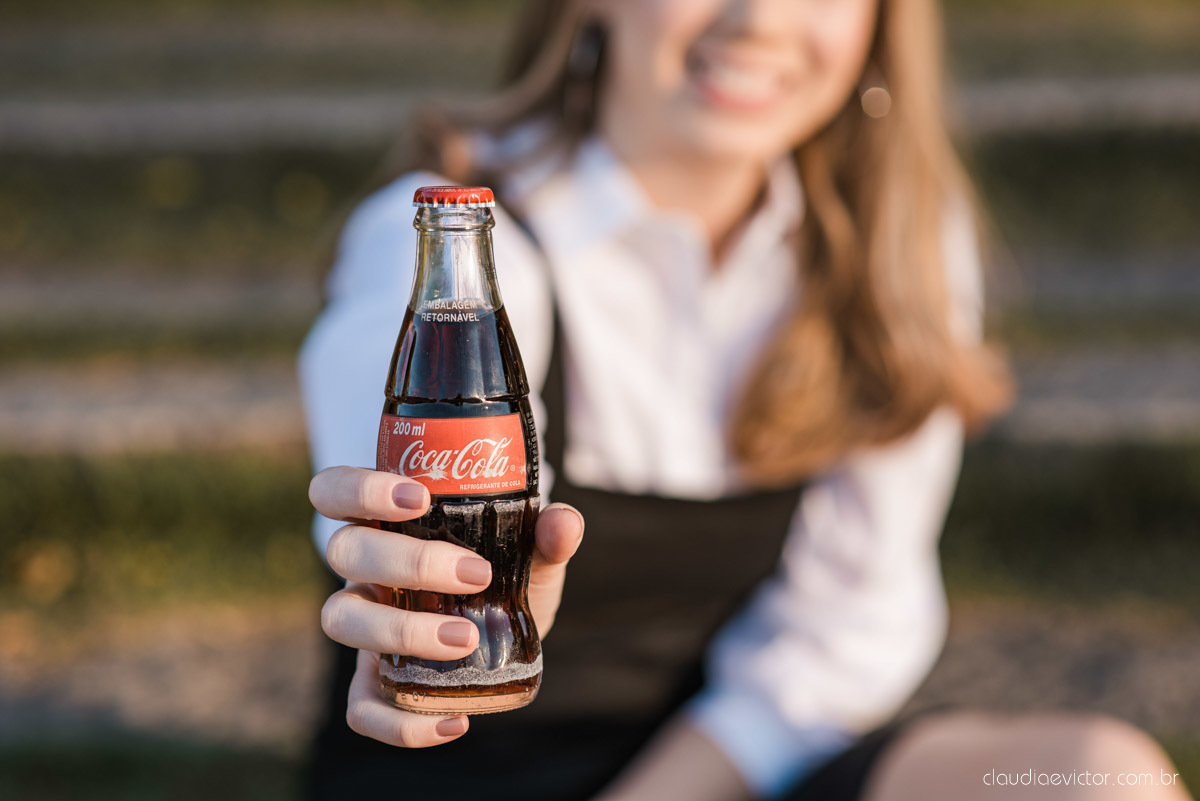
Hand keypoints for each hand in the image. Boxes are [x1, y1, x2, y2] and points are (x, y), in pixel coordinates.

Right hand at [309, 465, 583, 746]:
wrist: (508, 626)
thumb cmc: (504, 570)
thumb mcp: (529, 549)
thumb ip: (548, 534)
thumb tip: (562, 523)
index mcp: (384, 521)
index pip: (335, 491)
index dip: (361, 489)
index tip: (420, 498)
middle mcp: (361, 570)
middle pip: (346, 550)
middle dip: (410, 562)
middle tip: (477, 575)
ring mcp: (362, 625)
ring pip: (341, 619)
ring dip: (401, 630)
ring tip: (466, 639)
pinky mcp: (372, 682)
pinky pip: (361, 708)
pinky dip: (399, 723)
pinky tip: (455, 722)